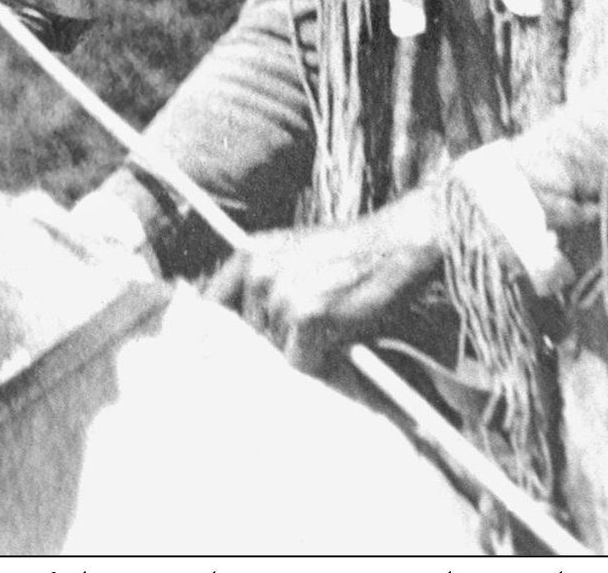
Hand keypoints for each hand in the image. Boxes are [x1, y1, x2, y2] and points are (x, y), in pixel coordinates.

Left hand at [205, 189, 442, 375]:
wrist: (397, 243)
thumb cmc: (352, 258)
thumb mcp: (294, 256)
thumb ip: (262, 286)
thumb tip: (237, 335)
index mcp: (251, 255)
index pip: (210, 305)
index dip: (214, 334)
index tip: (217, 353)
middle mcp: (258, 274)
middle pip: (247, 339)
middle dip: (272, 345)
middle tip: (310, 331)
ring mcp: (281, 296)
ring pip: (276, 353)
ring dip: (301, 352)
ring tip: (332, 325)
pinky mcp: (306, 317)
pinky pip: (301, 364)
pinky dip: (322, 362)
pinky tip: (342, 336)